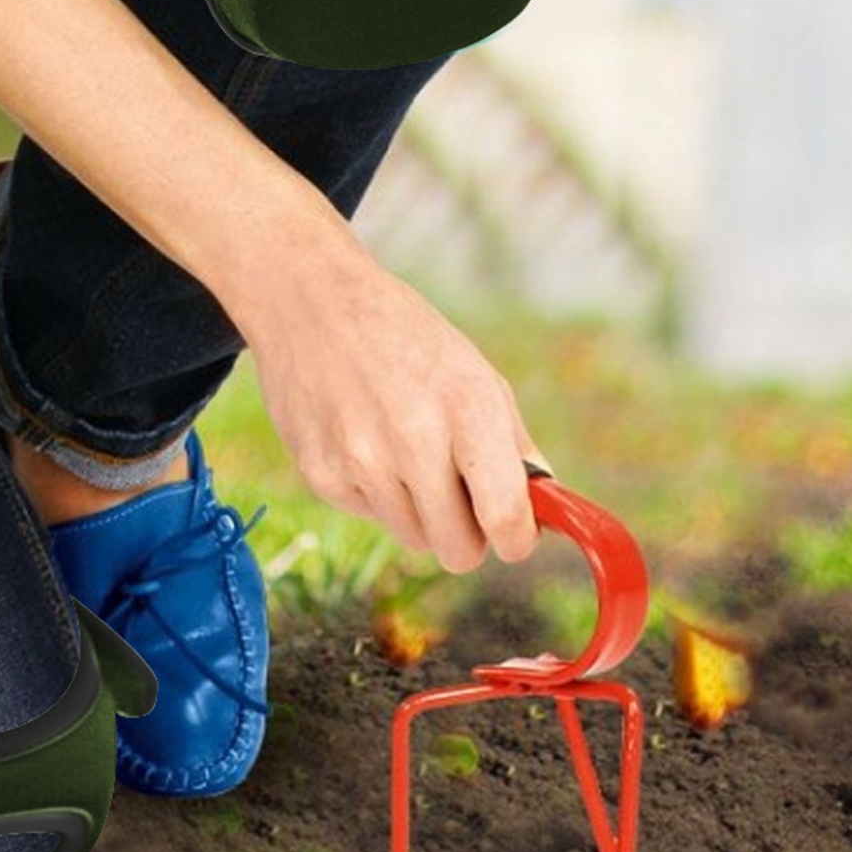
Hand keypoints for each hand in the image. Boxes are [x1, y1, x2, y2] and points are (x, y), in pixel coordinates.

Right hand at [220, 203, 552, 572]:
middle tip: (457, 494)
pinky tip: (360, 438)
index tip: (514, 536)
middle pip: (458, 551)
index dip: (517, 539)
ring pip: (412, 538)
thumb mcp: (474, 373)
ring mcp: (360, 459)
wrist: (309, 301)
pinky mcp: (318, 472)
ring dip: (417, 511)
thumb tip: (542, 513)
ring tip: (400, 450)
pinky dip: (373, 491)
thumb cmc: (403, 336)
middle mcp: (412, 438)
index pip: (505, 517)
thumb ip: (513, 447)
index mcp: (465, 406)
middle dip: (467, 533)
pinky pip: (367, 515)